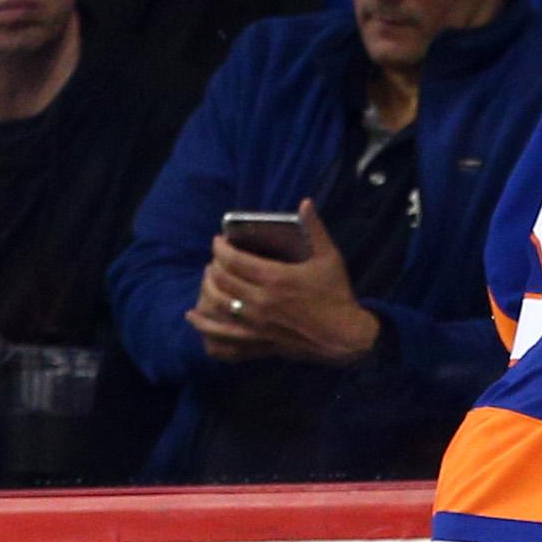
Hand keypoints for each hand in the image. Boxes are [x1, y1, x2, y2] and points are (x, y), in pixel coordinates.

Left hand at [192, 202, 381, 365]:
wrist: (346, 336)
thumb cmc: (338, 295)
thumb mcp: (330, 258)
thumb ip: (315, 229)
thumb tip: (305, 202)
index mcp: (275, 278)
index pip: (233, 259)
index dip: (220, 247)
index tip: (219, 242)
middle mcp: (261, 300)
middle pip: (221, 279)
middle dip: (213, 266)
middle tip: (216, 260)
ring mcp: (257, 323)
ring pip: (217, 304)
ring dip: (206, 290)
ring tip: (208, 280)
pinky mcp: (259, 340)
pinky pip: (223, 334)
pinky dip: (205, 325)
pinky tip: (194, 318)